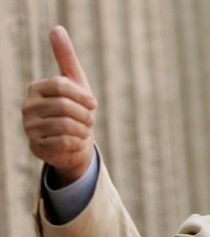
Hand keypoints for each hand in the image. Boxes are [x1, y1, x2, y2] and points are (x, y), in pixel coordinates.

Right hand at [22, 25, 96, 186]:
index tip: (93, 103)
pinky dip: (77, 143)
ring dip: (83, 130)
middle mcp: (28, 106)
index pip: (61, 86)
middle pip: (65, 107)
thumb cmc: (76, 108)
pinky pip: (64, 143)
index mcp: (37, 88)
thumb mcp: (75, 82)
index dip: (82, 96)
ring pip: (65, 126)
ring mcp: (29, 127)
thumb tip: (56, 28)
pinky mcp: (36, 146)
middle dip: (85, 115)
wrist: (74, 142)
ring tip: (83, 131)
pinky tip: (76, 141)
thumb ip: (66, 57)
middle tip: (90, 121)